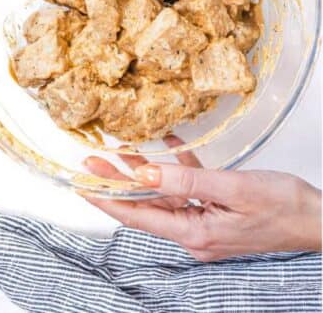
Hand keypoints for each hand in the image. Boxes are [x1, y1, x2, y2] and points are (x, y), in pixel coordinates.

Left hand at [83, 137, 320, 260]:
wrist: (321, 219)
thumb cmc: (286, 207)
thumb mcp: (233, 187)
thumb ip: (185, 180)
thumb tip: (143, 175)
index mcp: (195, 233)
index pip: (136, 216)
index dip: (105, 199)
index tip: (80, 184)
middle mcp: (194, 233)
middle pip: (145, 205)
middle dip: (117, 182)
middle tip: (92, 161)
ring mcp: (205, 224)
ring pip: (164, 195)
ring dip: (144, 173)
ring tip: (119, 151)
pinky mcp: (216, 212)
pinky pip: (188, 189)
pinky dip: (178, 169)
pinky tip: (170, 147)